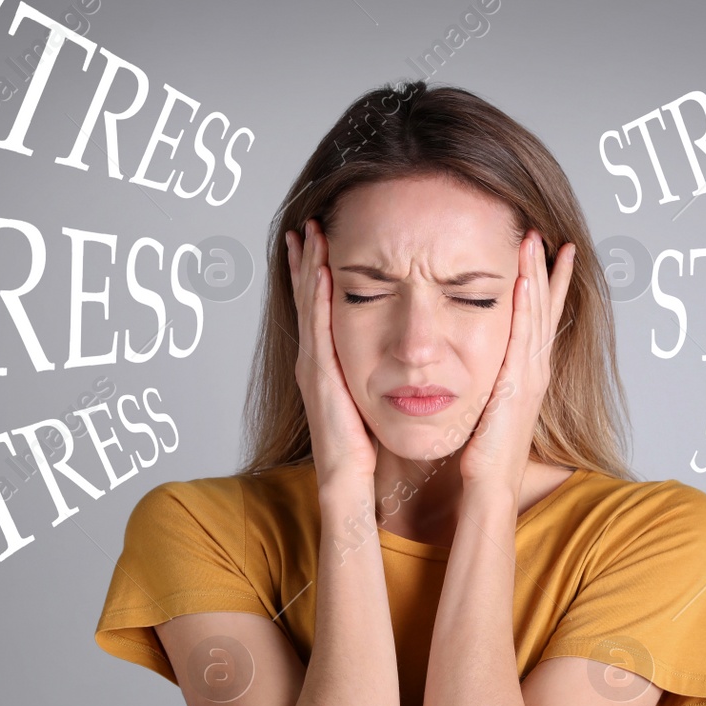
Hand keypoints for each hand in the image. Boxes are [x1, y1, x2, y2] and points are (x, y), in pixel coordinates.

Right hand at [286, 219, 377, 487]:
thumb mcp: (369, 398)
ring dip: (308, 267)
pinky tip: (320, 269)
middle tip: (308, 224)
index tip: (322, 241)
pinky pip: (318, 326)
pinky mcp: (319, 375)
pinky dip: (316, 295)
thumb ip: (376, 373)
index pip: (320, 308)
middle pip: (306, 298)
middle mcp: (313, 359)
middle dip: (305, 260)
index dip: (317, 274)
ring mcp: (312, 366)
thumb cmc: (364, 447)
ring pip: (307, 305)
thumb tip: (399, 353)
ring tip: (310, 233)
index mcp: (326, 364)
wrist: (347, 480)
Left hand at [458, 229, 574, 491]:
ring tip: (537, 242)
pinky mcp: (517, 383)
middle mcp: (536, 370)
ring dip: (538, 275)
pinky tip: (524, 280)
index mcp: (529, 373)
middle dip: (549, 270)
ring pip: (538, 314)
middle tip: (549, 234)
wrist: (491, 483)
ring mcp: (530, 375)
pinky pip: (523, 336)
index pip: (542, 318)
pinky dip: (526, 307)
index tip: (552, 254)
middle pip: (547, 308)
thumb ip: (489, 381)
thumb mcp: (488, 405)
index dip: (549, 285)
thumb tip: (477, 362)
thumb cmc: (485, 453)